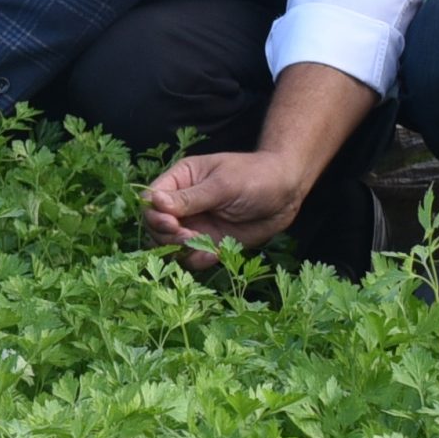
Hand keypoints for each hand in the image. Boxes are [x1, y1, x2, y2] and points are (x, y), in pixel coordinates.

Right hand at [143, 151, 310, 271]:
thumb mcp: (222, 185)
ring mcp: (195, 224)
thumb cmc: (255, 177)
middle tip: (190, 238)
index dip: (155, 215)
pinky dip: (197, 261)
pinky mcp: (208, 242)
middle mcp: (183, 204)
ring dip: (181, 252)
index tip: (172, 224)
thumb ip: (190, 198)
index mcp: (181, 180)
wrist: (287, 193)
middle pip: (155, 226)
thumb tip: (155, 201)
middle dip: (168, 236)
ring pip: (170, 245)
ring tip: (204, 249)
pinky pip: (191, 257)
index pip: (152, 199)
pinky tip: (214, 255)